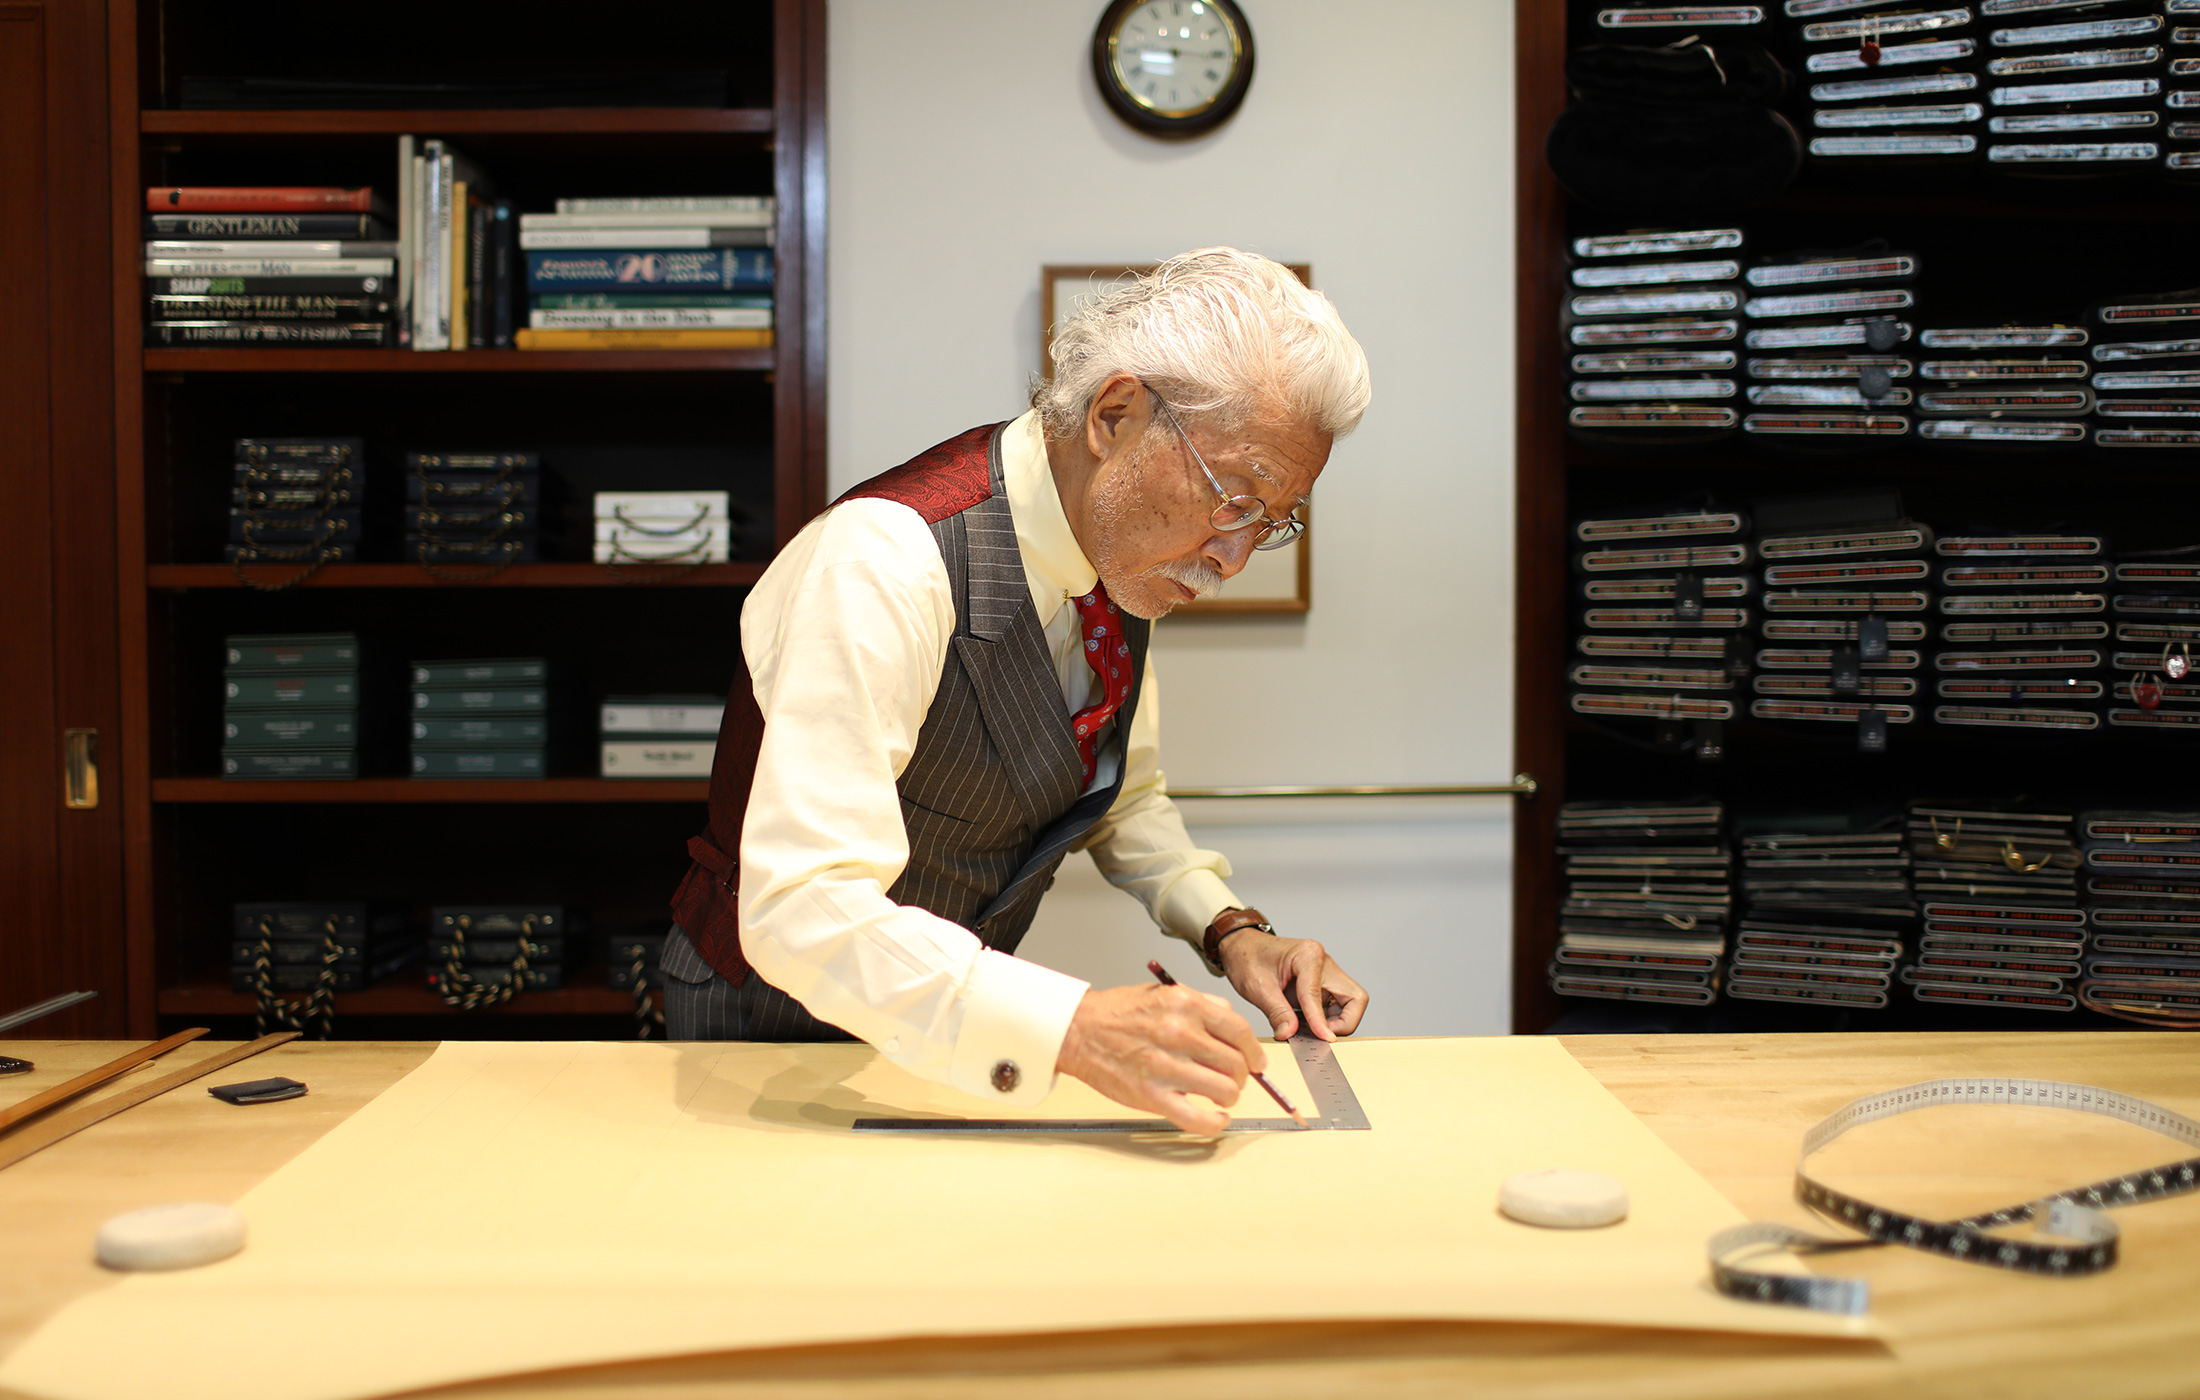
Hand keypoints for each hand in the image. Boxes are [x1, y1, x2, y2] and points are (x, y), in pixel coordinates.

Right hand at [1055, 983, 1266, 1134]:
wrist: (1079, 1030)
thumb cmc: (1120, 1013)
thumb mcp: (1165, 994)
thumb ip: (1204, 1006)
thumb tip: (1236, 1029)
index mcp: (1185, 1005)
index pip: (1240, 1031)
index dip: (1254, 1051)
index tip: (1256, 1062)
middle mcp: (1179, 1033)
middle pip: (1236, 1064)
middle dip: (1241, 1075)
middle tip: (1232, 1078)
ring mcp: (1166, 1067)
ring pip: (1225, 1091)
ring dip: (1228, 1096)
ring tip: (1219, 1094)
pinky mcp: (1152, 1096)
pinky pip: (1199, 1119)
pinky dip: (1216, 1123)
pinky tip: (1216, 1117)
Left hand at [1221, 931, 1368, 1041]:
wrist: (1241, 947)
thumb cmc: (1247, 957)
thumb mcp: (1257, 987)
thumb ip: (1276, 1012)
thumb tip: (1290, 1034)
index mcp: (1308, 955)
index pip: (1320, 994)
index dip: (1320, 1021)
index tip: (1322, 1039)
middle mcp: (1323, 963)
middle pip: (1354, 999)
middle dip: (1343, 1022)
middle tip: (1320, 1036)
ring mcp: (1325, 974)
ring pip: (1349, 1005)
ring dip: (1334, 1023)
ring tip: (1308, 1033)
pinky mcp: (1321, 985)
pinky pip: (1335, 1008)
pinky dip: (1325, 1021)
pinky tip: (1306, 1028)